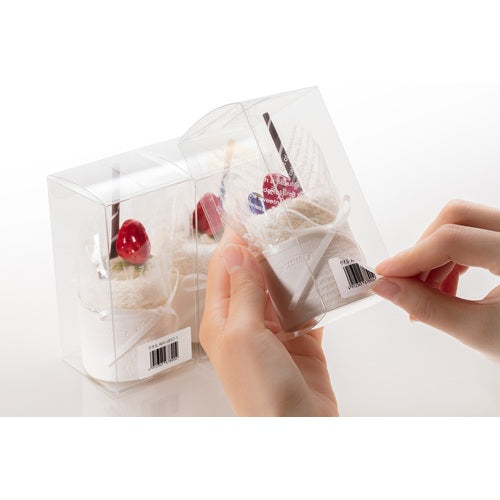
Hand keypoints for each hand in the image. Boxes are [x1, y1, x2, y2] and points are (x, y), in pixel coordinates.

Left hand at [199, 230, 337, 415]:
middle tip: (283, 222)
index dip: (235, 241)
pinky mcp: (301, 340)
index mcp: (222, 321)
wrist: (300, 430)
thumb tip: (234, 251)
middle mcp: (245, 323)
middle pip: (252, 276)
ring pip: (279, 289)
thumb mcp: (244, 334)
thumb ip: (243, 292)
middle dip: (265, 250)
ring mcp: (274, 332)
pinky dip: (313, 292)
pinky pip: (305, 307)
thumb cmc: (261, 389)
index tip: (249, 214)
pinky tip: (322, 274)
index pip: (224, 269)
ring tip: (304, 239)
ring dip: (290, 268)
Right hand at [372, 200, 499, 361]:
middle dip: (422, 249)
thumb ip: (427, 307)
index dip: (411, 256)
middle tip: (404, 283)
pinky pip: (471, 235)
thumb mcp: (478, 330)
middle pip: (457, 217)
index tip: (384, 275)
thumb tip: (385, 287)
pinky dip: (449, 259)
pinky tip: (443, 288)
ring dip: (433, 256)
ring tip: (425, 295)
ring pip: (461, 224)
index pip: (454, 239)